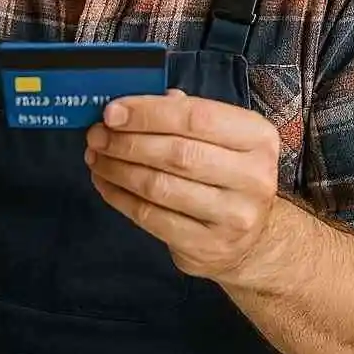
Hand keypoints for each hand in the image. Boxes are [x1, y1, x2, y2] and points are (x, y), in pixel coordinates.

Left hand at [84, 89, 279, 282]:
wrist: (252, 239)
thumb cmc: (226, 172)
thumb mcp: (220, 136)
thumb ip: (181, 114)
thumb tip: (126, 107)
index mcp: (257, 137)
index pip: (196, 117)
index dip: (148, 112)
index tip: (112, 111)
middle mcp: (253, 177)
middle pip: (176, 153)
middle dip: (127, 141)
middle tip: (97, 134)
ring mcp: (233, 216)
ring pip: (160, 186)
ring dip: (118, 168)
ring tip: (96, 156)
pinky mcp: (207, 246)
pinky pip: (151, 217)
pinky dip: (119, 197)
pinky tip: (104, 182)